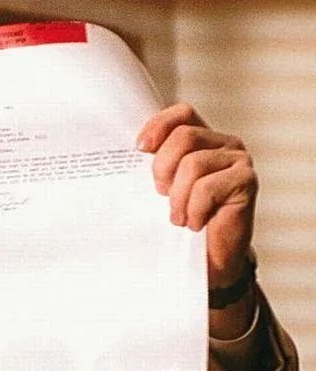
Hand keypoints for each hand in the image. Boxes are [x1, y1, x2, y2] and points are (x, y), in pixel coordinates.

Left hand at [138, 103, 256, 289]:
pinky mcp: (247, 182)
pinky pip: (208, 187)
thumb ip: (154, 161)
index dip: (159, 125)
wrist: (209, 258)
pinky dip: (194, 208)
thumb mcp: (163, 184)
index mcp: (203, 137)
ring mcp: (239, 160)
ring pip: (194, 163)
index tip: (140, 148)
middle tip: (160, 193)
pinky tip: (195, 223)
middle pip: (184, 136)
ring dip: (178, 196)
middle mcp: (224, 143)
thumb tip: (124, 147)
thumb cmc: (182, 217)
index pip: (182, 113)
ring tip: (178, 215)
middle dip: (163, 167)